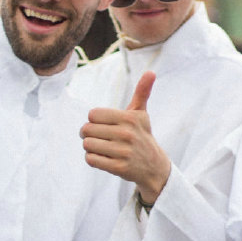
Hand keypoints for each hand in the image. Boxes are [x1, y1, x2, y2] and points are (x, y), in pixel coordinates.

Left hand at [80, 71, 171, 206]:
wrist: (154, 167)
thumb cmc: (142, 136)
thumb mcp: (141, 115)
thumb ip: (142, 93)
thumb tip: (151, 72)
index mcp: (129, 118)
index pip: (93, 114)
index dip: (93, 120)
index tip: (101, 125)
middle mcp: (127, 134)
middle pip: (87, 130)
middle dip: (88, 134)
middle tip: (98, 137)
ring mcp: (123, 152)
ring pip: (87, 145)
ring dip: (90, 147)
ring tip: (101, 148)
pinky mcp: (119, 168)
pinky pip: (91, 159)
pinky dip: (93, 159)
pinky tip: (103, 158)